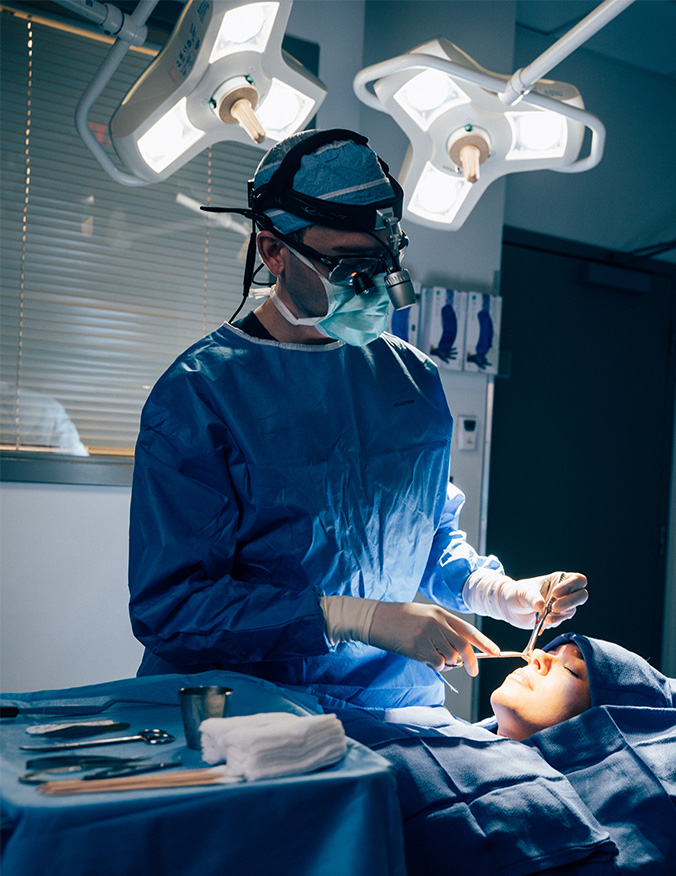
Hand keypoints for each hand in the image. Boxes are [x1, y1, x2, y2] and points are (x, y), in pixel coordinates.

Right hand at [367, 601, 499, 675]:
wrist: (375, 618)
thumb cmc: (399, 619)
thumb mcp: (424, 616)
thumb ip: (442, 630)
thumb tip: (458, 653)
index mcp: (440, 613)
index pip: (468, 630)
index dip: (484, 642)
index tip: (495, 652)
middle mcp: (436, 622)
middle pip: (463, 646)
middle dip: (471, 662)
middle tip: (472, 670)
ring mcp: (427, 634)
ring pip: (450, 657)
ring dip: (447, 663)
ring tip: (432, 657)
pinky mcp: (418, 647)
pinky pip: (437, 663)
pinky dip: (436, 666)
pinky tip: (425, 660)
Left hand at [496, 571, 588, 629]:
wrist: (509, 608)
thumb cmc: (516, 593)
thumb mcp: (522, 592)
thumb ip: (532, 597)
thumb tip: (541, 606)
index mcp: (558, 580)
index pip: (578, 580)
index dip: (571, 586)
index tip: (555, 593)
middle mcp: (563, 592)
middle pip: (582, 595)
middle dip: (570, 602)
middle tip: (554, 607)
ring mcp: (561, 606)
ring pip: (572, 610)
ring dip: (560, 615)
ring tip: (545, 617)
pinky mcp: (556, 618)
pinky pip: (562, 621)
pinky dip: (554, 622)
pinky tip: (544, 621)